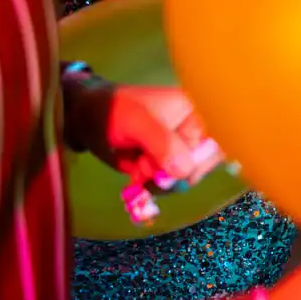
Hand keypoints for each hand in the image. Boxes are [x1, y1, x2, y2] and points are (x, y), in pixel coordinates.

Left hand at [67, 79, 224, 190]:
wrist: (84, 118)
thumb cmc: (112, 110)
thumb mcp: (136, 122)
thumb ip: (162, 143)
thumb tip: (185, 171)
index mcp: (196, 111)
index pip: (216, 142)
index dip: (198, 161)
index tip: (173, 171)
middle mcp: (194, 130)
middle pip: (203, 163)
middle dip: (174, 174)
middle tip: (147, 172)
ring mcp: (180, 148)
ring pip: (185, 177)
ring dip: (159, 182)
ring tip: (137, 171)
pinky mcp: (165, 164)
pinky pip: (170, 184)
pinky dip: (152, 188)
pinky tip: (136, 180)